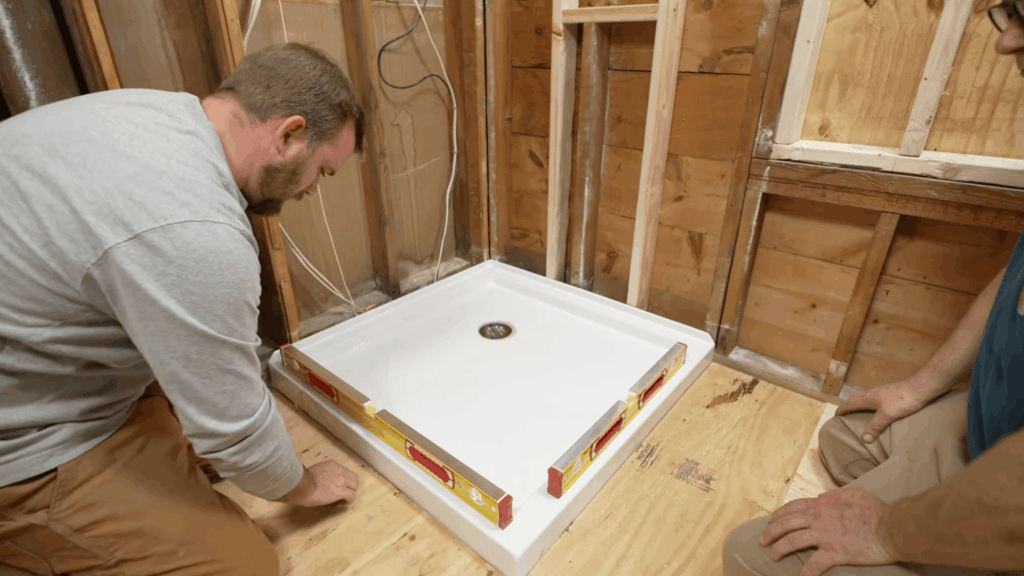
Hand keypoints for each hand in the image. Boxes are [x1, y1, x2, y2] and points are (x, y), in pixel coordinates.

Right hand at [279, 460, 358, 506]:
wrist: (302, 485)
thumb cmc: (302, 480)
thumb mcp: (313, 471)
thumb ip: (320, 474)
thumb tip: (318, 481)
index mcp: (332, 464)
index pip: (343, 470)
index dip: (342, 478)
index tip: (338, 484)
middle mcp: (339, 470)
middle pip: (353, 476)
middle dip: (351, 484)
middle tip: (346, 490)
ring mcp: (341, 481)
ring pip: (355, 485)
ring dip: (351, 490)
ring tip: (346, 496)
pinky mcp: (341, 491)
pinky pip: (352, 495)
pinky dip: (350, 499)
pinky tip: (345, 502)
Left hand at [760, 488, 897, 575]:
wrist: (890, 528)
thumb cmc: (875, 510)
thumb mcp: (852, 493)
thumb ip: (834, 495)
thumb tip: (821, 497)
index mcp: (822, 506)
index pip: (793, 508)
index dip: (779, 514)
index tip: (771, 521)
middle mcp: (819, 519)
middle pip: (787, 524)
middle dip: (771, 531)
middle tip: (763, 540)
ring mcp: (825, 536)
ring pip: (793, 541)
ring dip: (780, 548)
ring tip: (774, 555)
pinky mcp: (835, 553)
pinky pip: (815, 564)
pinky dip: (806, 572)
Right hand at [835, 377, 932, 442]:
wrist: (921, 387)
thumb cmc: (902, 400)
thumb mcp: (887, 415)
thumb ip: (875, 426)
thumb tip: (864, 439)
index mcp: (867, 398)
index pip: (848, 404)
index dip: (841, 411)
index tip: (835, 418)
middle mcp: (871, 394)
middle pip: (854, 400)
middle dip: (847, 408)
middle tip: (844, 418)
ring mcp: (881, 393)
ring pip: (864, 400)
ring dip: (858, 407)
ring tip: (858, 416)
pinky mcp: (890, 394)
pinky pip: (873, 401)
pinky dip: (869, 407)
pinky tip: (877, 413)